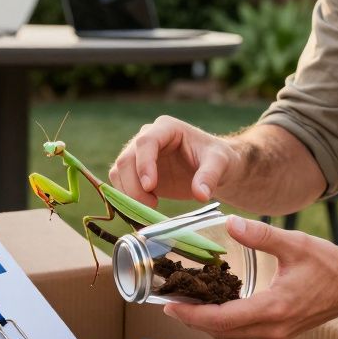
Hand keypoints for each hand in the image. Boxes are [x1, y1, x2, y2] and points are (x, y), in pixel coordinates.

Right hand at [108, 116, 240, 207]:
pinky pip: (121, 185)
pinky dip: (127, 199)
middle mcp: (147, 138)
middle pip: (126, 159)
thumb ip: (209, 176)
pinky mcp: (135, 173)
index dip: (144, 164)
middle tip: (151, 207)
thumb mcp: (219, 163)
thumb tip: (200, 195)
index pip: (146, 142)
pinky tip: (145, 210)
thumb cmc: (217, 159)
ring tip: (150, 210)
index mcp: (166, 128)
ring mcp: (138, 156)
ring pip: (118, 173)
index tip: (150, 187)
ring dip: (128, 194)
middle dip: (133, 185)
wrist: (214, 169)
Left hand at [164, 216, 337, 338]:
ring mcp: (276, 333)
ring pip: (230, 334)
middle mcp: (272, 328)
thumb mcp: (295, 244)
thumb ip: (260, 235)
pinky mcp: (279, 331)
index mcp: (273, 308)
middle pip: (220, 331)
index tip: (170, 306)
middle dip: (193, 319)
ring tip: (187, 303)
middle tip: (171, 302)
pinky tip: (216, 304)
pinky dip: (224, 321)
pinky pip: (242, 331)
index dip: (191, 315)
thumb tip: (231, 223)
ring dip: (207, 322)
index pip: (221, 319)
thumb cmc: (331, 266)